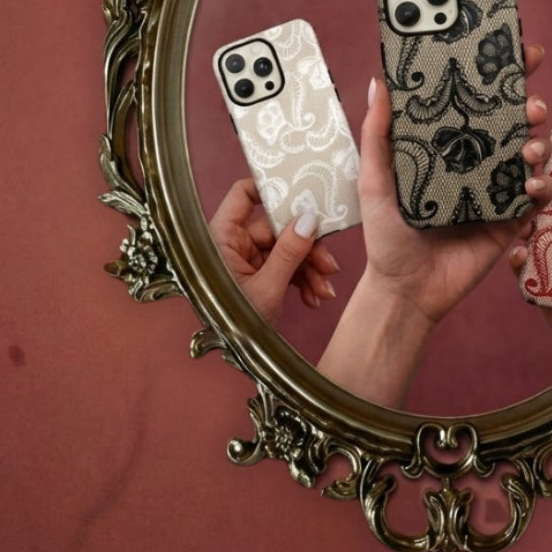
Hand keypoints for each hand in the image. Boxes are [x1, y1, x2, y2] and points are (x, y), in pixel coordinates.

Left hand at [208, 177, 339, 327]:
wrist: (236, 362)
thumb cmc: (235, 327)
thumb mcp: (266, 289)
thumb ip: (288, 252)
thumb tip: (309, 218)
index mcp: (222, 238)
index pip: (243, 195)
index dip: (271, 189)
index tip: (303, 193)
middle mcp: (233, 244)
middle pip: (277, 228)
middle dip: (306, 248)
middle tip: (329, 265)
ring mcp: (247, 260)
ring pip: (286, 250)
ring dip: (309, 268)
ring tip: (324, 291)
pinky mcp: (258, 276)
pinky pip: (285, 268)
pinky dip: (302, 280)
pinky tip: (314, 298)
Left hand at [318, 44, 551, 406]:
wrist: (404, 290)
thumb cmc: (387, 234)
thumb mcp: (376, 179)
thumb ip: (379, 133)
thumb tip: (380, 82)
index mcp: (449, 146)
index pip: (479, 103)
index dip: (503, 77)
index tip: (522, 52)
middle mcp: (477, 163)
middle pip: (514, 124)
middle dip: (529, 106)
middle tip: (527, 105)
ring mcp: (497, 191)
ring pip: (533, 156)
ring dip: (539, 145)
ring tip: (527, 148)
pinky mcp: (511, 221)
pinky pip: (538, 198)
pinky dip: (542, 187)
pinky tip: (531, 185)